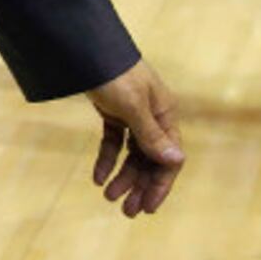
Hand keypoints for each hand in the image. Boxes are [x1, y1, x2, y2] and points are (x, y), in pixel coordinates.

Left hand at [84, 59, 184, 216]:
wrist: (84, 48)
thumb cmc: (113, 74)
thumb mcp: (132, 106)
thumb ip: (151, 135)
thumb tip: (176, 161)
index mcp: (165, 114)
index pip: (168, 158)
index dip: (159, 185)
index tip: (148, 208)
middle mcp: (152, 116)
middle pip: (150, 159)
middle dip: (139, 186)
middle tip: (126, 212)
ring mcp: (132, 114)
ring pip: (132, 154)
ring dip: (123, 176)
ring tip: (108, 197)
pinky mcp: (113, 111)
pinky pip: (114, 142)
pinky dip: (107, 159)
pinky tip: (98, 177)